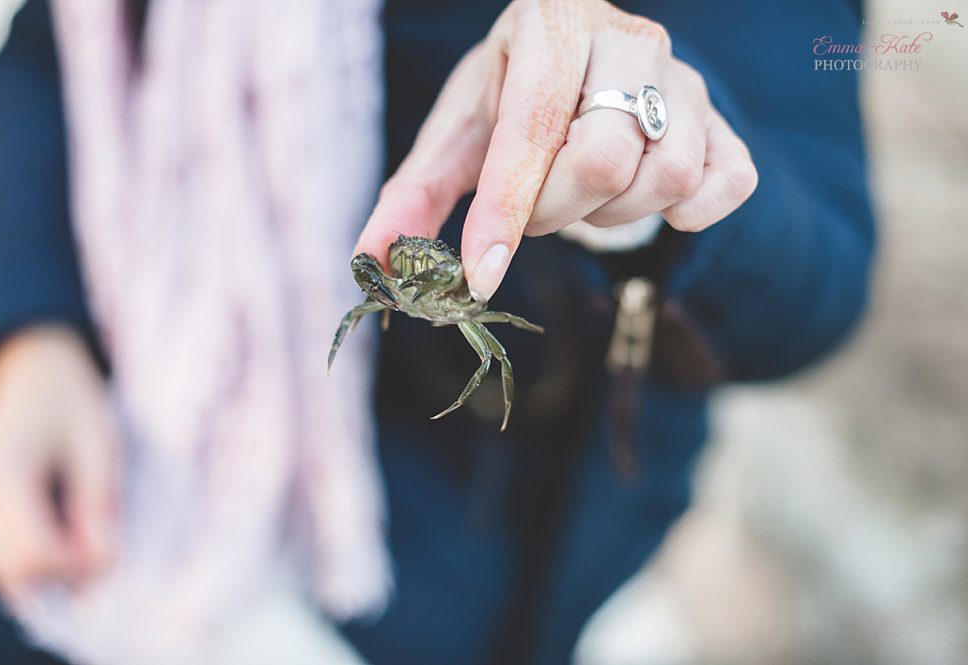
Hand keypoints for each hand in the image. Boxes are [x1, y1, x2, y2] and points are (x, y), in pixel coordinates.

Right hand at [0, 326, 117, 596]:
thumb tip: (103, 559)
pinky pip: (4, 551)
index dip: (78, 565)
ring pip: (7, 568)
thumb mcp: (98, 444)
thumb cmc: (70, 401)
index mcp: (3, 472)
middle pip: (16, 569)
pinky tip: (70, 529)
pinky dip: (39, 553)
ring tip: (92, 535)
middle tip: (107, 548)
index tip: (114, 550)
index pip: (34, 552)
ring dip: (53, 566)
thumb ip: (98, 502)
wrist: (33, 372)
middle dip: (66, 572)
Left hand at [355, 0, 756, 299]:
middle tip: (533, 207)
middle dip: (554, 212)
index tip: (480, 275)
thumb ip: (414, 193)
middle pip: (602, 160)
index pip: (531, 126)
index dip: (504, 209)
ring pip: (663, 179)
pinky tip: (651, 202)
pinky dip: (691, 214)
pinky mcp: (723, 120)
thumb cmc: (513, 100)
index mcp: (549, 24)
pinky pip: (729, 184)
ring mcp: (685, 78)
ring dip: (611, 216)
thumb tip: (370, 259)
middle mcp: (627, 38)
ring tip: (582, 197)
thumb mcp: (459, 135)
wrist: (587, 69)